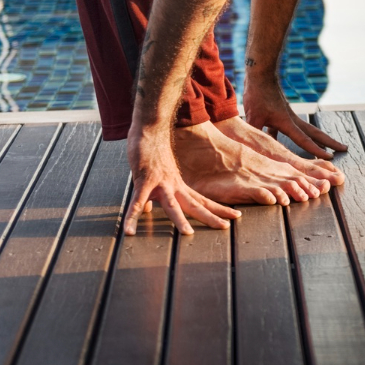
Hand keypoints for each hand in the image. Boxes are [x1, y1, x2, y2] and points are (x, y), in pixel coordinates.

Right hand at [124, 128, 242, 235]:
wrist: (151, 130)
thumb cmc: (154, 153)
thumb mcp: (157, 177)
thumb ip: (154, 195)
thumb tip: (146, 209)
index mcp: (181, 185)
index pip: (203, 200)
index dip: (218, 209)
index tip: (235, 216)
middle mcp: (174, 185)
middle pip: (195, 205)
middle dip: (210, 217)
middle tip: (226, 227)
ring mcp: (160, 183)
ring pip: (172, 205)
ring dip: (180, 220)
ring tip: (188, 234)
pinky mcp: (143, 181)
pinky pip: (137, 202)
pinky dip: (132, 217)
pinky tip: (129, 231)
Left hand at [242, 73, 347, 157]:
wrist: (261, 74)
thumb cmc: (258, 94)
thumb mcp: (253, 117)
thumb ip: (254, 134)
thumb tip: (252, 150)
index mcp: (287, 122)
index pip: (304, 140)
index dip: (316, 150)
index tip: (330, 157)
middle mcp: (291, 119)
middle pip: (314, 133)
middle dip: (329, 142)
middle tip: (344, 148)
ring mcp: (287, 115)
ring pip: (305, 130)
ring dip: (316, 139)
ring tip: (325, 147)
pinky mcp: (280, 113)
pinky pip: (288, 129)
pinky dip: (289, 137)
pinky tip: (279, 143)